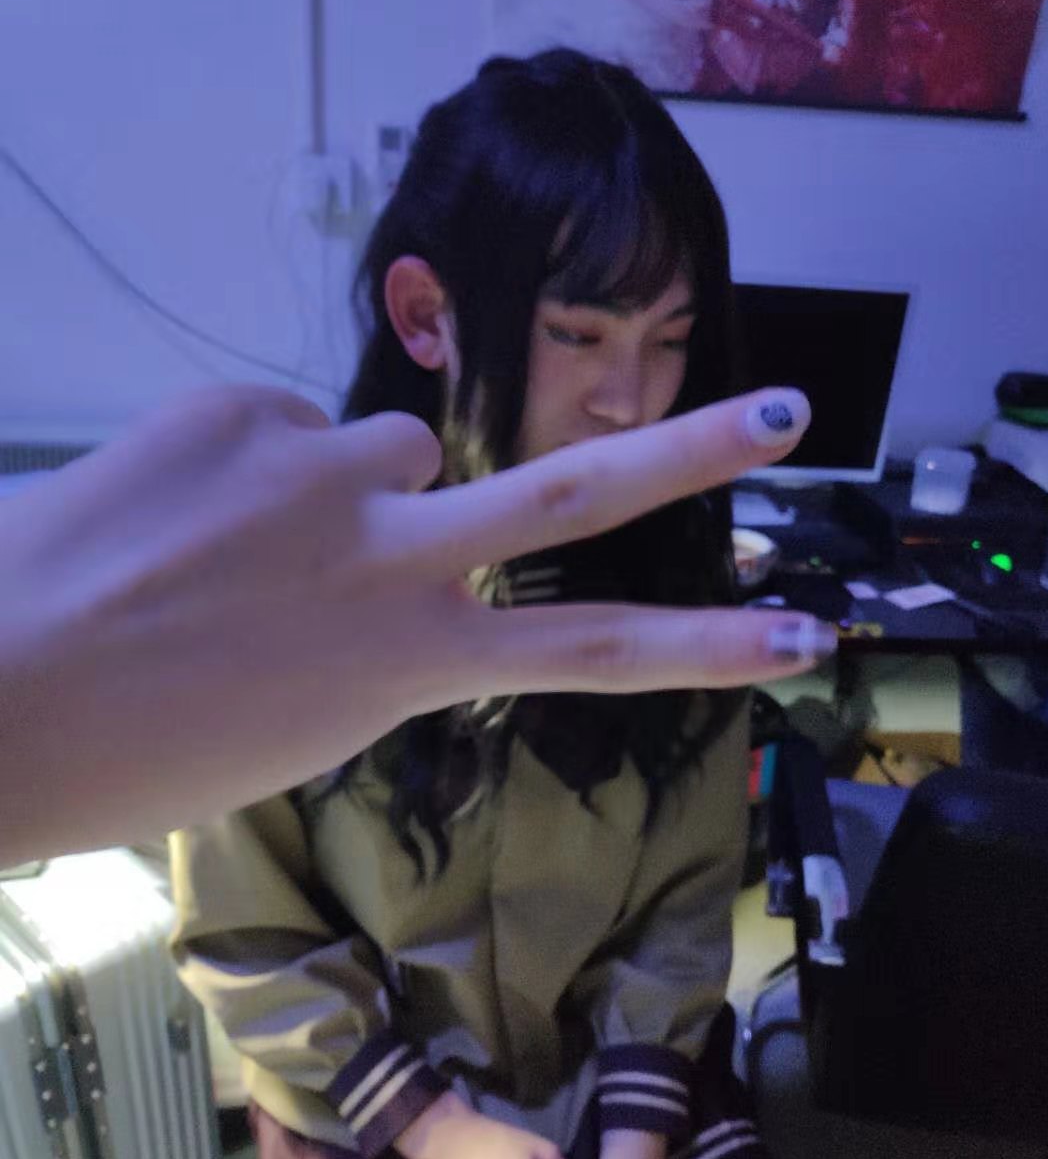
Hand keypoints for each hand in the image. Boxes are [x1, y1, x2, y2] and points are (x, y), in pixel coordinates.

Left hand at [0, 382, 831, 863]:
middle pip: (578, 489)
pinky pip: (278, 427)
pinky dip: (243, 468)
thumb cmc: (135, 749)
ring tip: (240, 545)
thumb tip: (388, 553)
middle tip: (794, 413)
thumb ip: (372, 640)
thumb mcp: (296, 724)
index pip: (592, 651)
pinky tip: (172, 517)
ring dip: (341, 487)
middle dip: (699, 450)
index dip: (708, 644)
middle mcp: (393, 553)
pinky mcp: (244, 409)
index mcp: (408, 662)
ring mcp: (324, 468)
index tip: (802, 634)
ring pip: (384, 448)